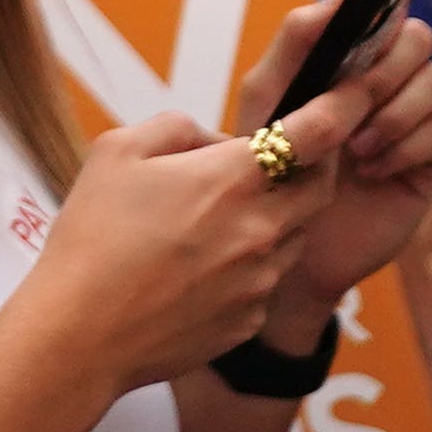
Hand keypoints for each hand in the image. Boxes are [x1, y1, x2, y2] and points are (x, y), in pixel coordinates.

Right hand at [20, 107, 323, 393]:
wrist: (79, 335)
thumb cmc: (92, 239)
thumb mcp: (118, 150)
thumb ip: (179, 128)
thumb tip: (216, 142)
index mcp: (232, 180)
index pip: (316, 135)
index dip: (342, 108)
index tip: (351, 95)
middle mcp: (260, 231)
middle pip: (321, 189)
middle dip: (314, 167)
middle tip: (285, 158)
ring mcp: (259, 282)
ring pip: (292, 237)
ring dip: (273, 219)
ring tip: (214, 221)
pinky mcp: (247, 321)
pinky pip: (263, 283)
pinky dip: (246, 268)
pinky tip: (196, 270)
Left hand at [230, 0, 431, 314]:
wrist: (288, 245)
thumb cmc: (271, 169)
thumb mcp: (268, 101)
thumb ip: (299, 43)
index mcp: (346, 58)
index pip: (382, 8)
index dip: (382, 6)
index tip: (369, 18)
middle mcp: (384, 81)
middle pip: (418, 36)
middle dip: (386, 66)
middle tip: (353, 103)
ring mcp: (410, 118)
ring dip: (396, 110)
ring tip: (355, 147)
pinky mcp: (429, 159)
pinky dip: (403, 147)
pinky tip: (371, 170)